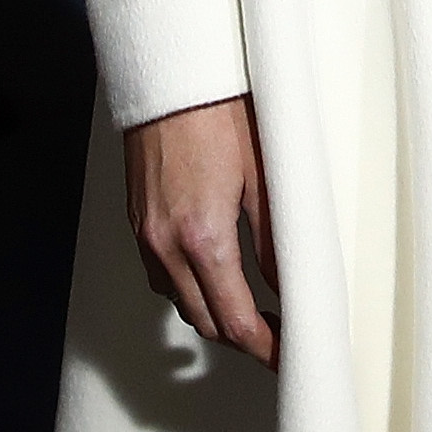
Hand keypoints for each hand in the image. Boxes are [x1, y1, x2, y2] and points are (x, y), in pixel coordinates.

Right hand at [122, 94, 278, 365]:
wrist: (170, 76)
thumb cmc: (219, 110)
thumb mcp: (264, 175)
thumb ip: (277, 240)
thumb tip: (294, 285)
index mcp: (203, 238)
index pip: (236, 321)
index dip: (267, 348)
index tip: (289, 355)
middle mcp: (166, 246)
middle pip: (206, 322)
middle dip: (243, 337)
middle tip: (280, 335)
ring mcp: (146, 237)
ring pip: (181, 303)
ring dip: (215, 315)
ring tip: (252, 308)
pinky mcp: (138, 223)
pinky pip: (162, 277)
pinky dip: (189, 289)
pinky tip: (214, 275)